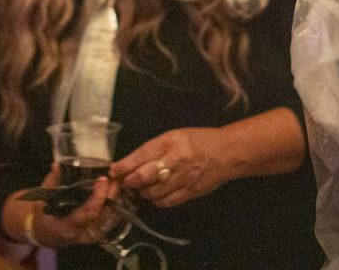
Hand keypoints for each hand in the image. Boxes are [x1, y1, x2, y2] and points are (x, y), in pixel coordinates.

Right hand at [24, 171, 119, 246]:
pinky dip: (113, 203)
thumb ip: (52, 181)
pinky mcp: (96, 232)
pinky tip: (115, 190)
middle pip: (102, 214)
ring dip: (114, 197)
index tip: (102, 180)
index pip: (87, 213)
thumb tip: (57, 165)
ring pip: (109, 215)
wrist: (45, 232)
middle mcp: (81, 233)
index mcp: (66, 226)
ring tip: (116, 179)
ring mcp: (90, 234)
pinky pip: (109, 217)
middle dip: (110, 194)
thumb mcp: (43, 198)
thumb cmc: (43, 215)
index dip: (97, 198)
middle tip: (115, 175)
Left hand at [111, 127, 229, 207]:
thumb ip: (151, 150)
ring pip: (152, 193)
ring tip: (144, 185)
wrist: (226, 153)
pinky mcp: (189, 193)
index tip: (112, 171)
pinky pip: (165, 202)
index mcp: (171, 143)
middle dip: (129, 181)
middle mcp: (176, 161)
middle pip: (143, 177)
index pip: (141, 157)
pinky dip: (157, 200)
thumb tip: (126, 164)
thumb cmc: (197, 141)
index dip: (123, 166)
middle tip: (127, 181)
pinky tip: (157, 193)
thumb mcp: (172, 137)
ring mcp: (183, 179)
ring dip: (143, 191)